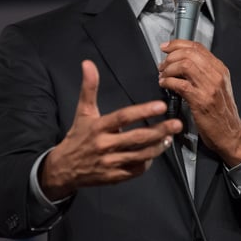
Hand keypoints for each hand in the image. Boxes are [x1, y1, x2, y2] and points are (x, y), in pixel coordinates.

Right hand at [40, 60, 183, 200]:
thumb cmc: (77, 137)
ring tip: (169, 137)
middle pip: (137, 138)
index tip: (161, 106)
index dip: (143, 111)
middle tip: (176, 124)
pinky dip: (147, 162)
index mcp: (98, 127)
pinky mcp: (114, 177)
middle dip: (159, 131)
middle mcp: (104, 145)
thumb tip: (88, 63)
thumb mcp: (83, 112)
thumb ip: (89, 88)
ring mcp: (110, 163)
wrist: (64, 168)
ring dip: (157, 147)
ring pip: (139, 155)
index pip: (123, 117)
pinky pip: (135, 170)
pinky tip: (154, 153)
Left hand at [158, 40, 240, 166]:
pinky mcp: (201, 100)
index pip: (197, 47)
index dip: (177, 44)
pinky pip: (180, 84)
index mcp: (220, 69)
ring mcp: (209, 87)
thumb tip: (182, 62)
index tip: (166, 46)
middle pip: (189, 53)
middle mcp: (216, 75)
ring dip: (168, 69)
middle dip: (170, 57)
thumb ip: (203, 72)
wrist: (231, 134)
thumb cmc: (222, 113)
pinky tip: (164, 85)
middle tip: (162, 65)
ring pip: (184, 65)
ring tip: (163, 76)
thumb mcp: (217, 87)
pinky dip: (168, 82)